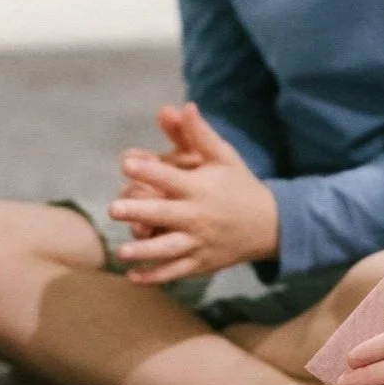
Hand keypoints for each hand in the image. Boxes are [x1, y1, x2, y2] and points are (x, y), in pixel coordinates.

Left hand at [106, 103, 277, 283]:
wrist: (270, 225)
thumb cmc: (239, 184)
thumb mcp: (224, 157)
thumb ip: (200, 134)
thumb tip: (184, 106)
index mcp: (200, 188)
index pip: (171, 178)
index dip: (150, 169)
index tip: (126, 162)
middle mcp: (198, 216)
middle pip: (165, 214)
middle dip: (139, 212)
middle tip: (113, 208)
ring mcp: (199, 243)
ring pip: (169, 249)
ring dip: (145, 252)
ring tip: (121, 251)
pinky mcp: (201, 263)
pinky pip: (176, 272)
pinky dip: (156, 277)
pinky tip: (133, 279)